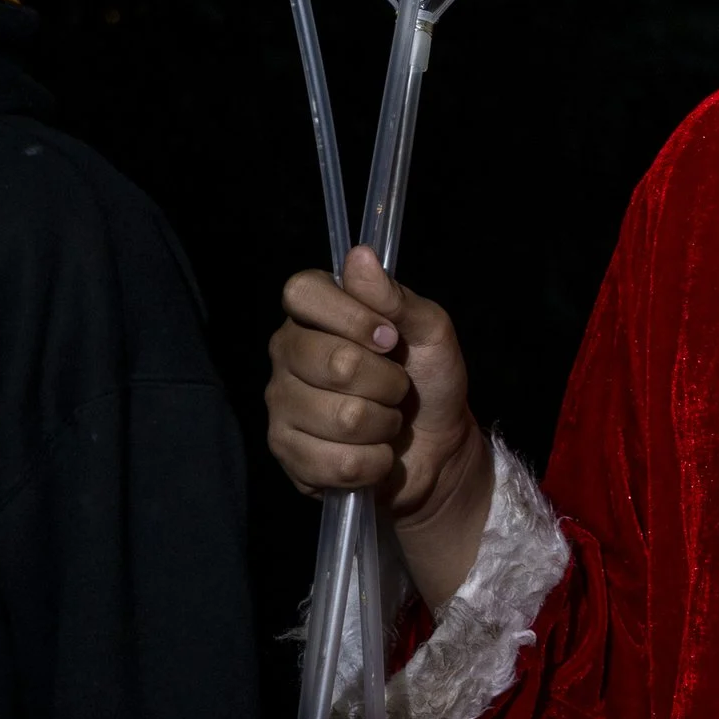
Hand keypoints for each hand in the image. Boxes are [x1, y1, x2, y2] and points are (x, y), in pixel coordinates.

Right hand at [266, 246, 492, 606]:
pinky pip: (337, 462)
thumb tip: (360, 255)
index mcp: (316, 314)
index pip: (302, 292)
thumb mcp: (431, 330)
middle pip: (332, 362)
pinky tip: (375, 453)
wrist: (437, 446)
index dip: (351, 315)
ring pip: (341, 417)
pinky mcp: (288, 456)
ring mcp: (282, 406)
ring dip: (384, 424)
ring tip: (387, 419)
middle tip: (398, 386)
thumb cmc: (429, 378)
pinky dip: (374, 462)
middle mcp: (287, 355)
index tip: (390, 337)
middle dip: (387, 381)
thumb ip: (397, 298)